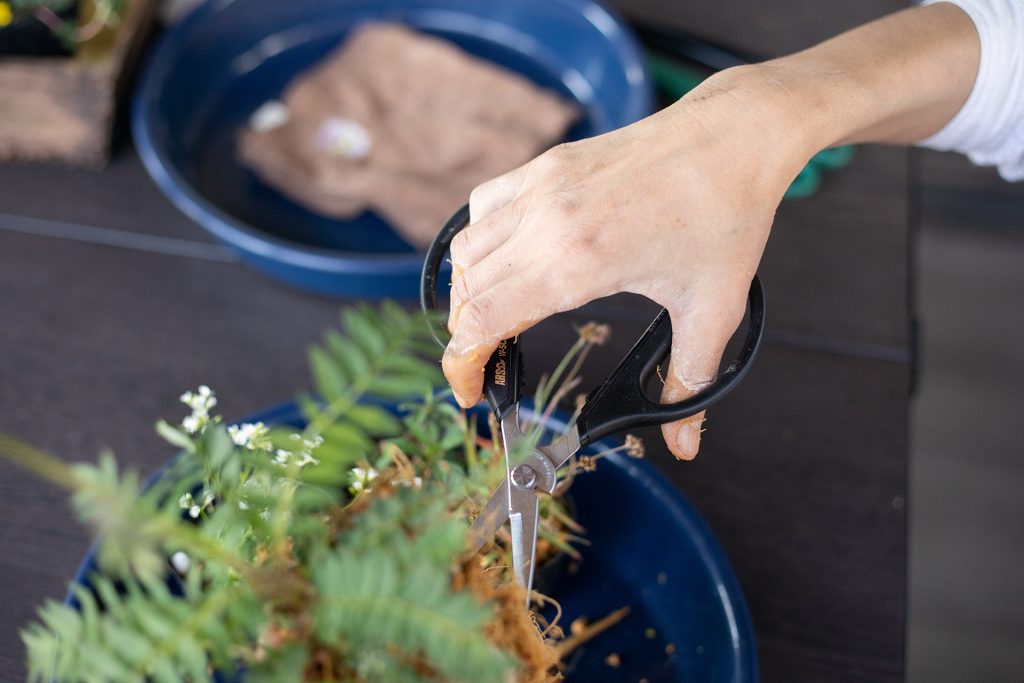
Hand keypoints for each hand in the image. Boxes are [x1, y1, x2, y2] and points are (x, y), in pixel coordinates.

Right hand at [443, 67, 809, 458]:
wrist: (733, 138)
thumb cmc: (726, 217)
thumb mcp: (712, 311)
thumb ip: (688, 382)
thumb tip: (685, 444)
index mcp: (578, 263)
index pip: (484, 320)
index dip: (462, 364)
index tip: (470, 391)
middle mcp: (546, 222)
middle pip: (468, 291)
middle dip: (467, 338)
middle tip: (489, 365)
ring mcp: (541, 187)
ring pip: (467, 249)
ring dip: (469, 291)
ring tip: (494, 318)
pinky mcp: (546, 165)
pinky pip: (483, 207)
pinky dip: (479, 241)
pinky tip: (505, 259)